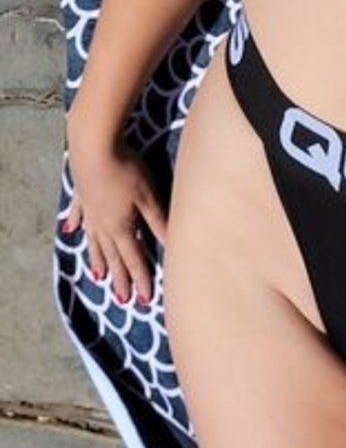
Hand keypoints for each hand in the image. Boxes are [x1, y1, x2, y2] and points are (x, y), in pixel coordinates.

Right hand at [62, 130, 168, 306]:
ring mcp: (88, 210)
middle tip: (122, 298)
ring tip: (98, 276)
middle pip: (113, 256)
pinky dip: (74, 223)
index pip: (134, 259)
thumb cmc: (125, 170)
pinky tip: (70, 230)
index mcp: (120, 227)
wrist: (94, 147)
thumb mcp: (148, 197)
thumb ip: (159, 223)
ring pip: (94, 241)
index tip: (144, 299)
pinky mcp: (80, 194)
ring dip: (98, 259)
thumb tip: (172, 247)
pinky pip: (77, 215)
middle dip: (119, 278)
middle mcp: (102, 224)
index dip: (141, 279)